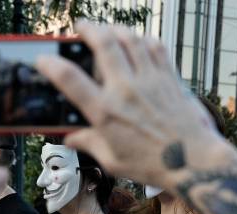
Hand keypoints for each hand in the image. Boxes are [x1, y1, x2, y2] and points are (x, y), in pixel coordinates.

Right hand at [36, 23, 236, 192]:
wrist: (193, 161)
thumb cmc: (152, 164)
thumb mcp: (112, 160)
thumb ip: (89, 144)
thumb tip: (71, 139)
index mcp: (105, 113)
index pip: (70, 80)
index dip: (51, 65)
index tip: (43, 59)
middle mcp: (125, 91)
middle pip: (104, 44)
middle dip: (88, 29)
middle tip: (81, 27)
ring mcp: (149, 80)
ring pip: (129, 39)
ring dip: (114, 29)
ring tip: (106, 30)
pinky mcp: (168, 78)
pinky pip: (154, 46)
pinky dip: (142, 39)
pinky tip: (137, 41)